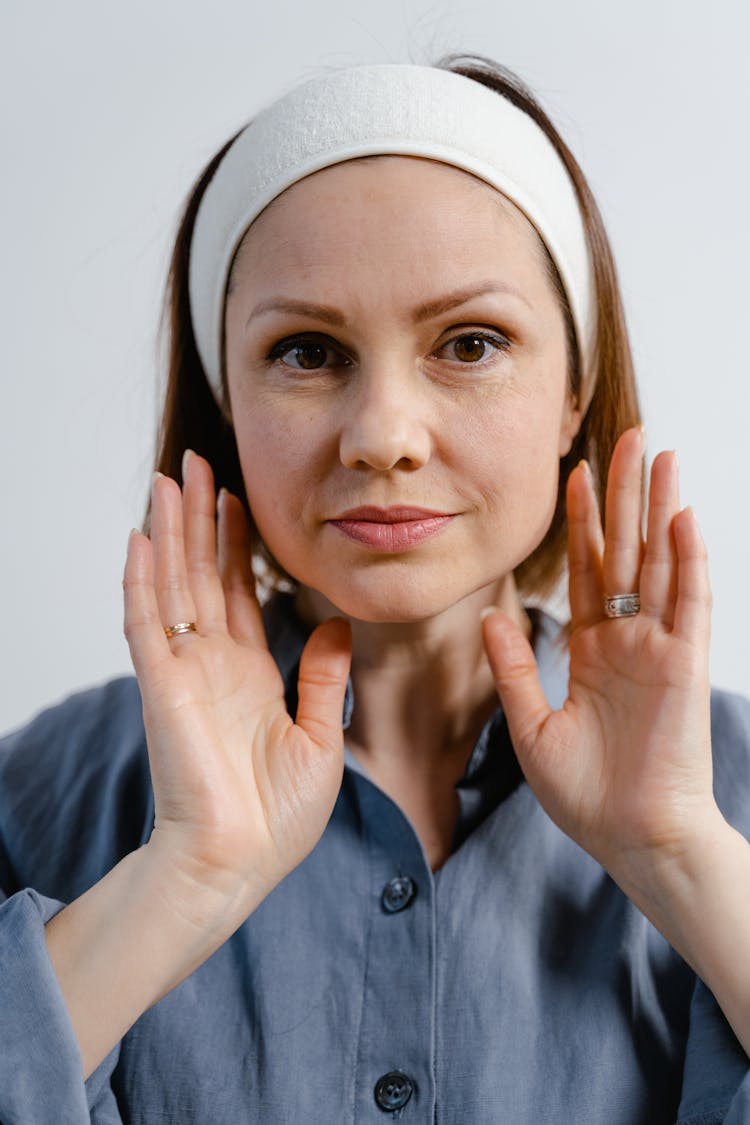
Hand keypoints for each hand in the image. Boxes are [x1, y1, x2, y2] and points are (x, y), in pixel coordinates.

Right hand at [123, 451, 350, 910]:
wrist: (241, 865)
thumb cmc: (278, 819)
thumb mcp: (319, 736)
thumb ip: (324, 677)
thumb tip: (339, 624)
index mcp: (248, 675)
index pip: (237, 592)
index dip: (234, 544)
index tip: (238, 497)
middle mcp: (212, 664)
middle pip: (201, 573)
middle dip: (199, 518)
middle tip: (197, 463)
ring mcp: (184, 672)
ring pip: (172, 583)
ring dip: (170, 531)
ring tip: (170, 479)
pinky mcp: (162, 687)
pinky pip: (146, 622)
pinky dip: (141, 579)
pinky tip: (141, 535)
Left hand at [482, 427, 720, 883]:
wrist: (631, 840)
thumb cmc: (587, 795)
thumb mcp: (531, 724)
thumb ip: (513, 667)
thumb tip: (489, 614)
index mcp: (593, 651)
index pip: (586, 571)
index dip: (581, 522)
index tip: (574, 474)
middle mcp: (628, 639)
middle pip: (625, 551)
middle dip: (625, 494)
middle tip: (629, 437)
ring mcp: (659, 648)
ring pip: (660, 563)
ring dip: (660, 508)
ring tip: (661, 456)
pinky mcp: (684, 666)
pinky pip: (689, 603)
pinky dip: (686, 560)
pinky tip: (681, 517)